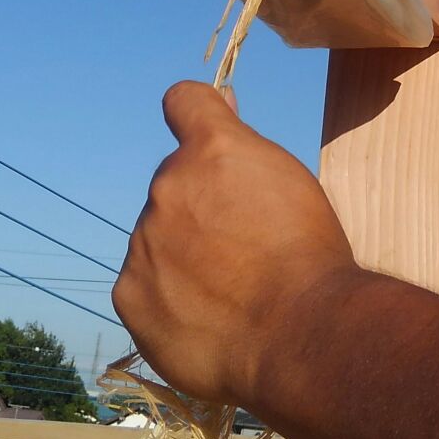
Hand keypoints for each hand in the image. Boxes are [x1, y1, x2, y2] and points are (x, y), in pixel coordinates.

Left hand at [113, 80, 364, 405]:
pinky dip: (168, 300)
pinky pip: (144, 287)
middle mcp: (169, 185)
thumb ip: (247, 146)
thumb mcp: (291, 184)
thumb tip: (223, 102)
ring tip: (231, 294)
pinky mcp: (129, 293)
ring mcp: (144, 241)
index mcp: (213, 149)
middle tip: (243, 250)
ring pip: (158, 239)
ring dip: (183, 256)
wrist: (299, 336)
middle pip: (176, 186)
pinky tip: (207, 318)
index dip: (199, 118)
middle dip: (200, 209)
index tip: (208, 144)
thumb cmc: (309, 257)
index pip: (185, 102)